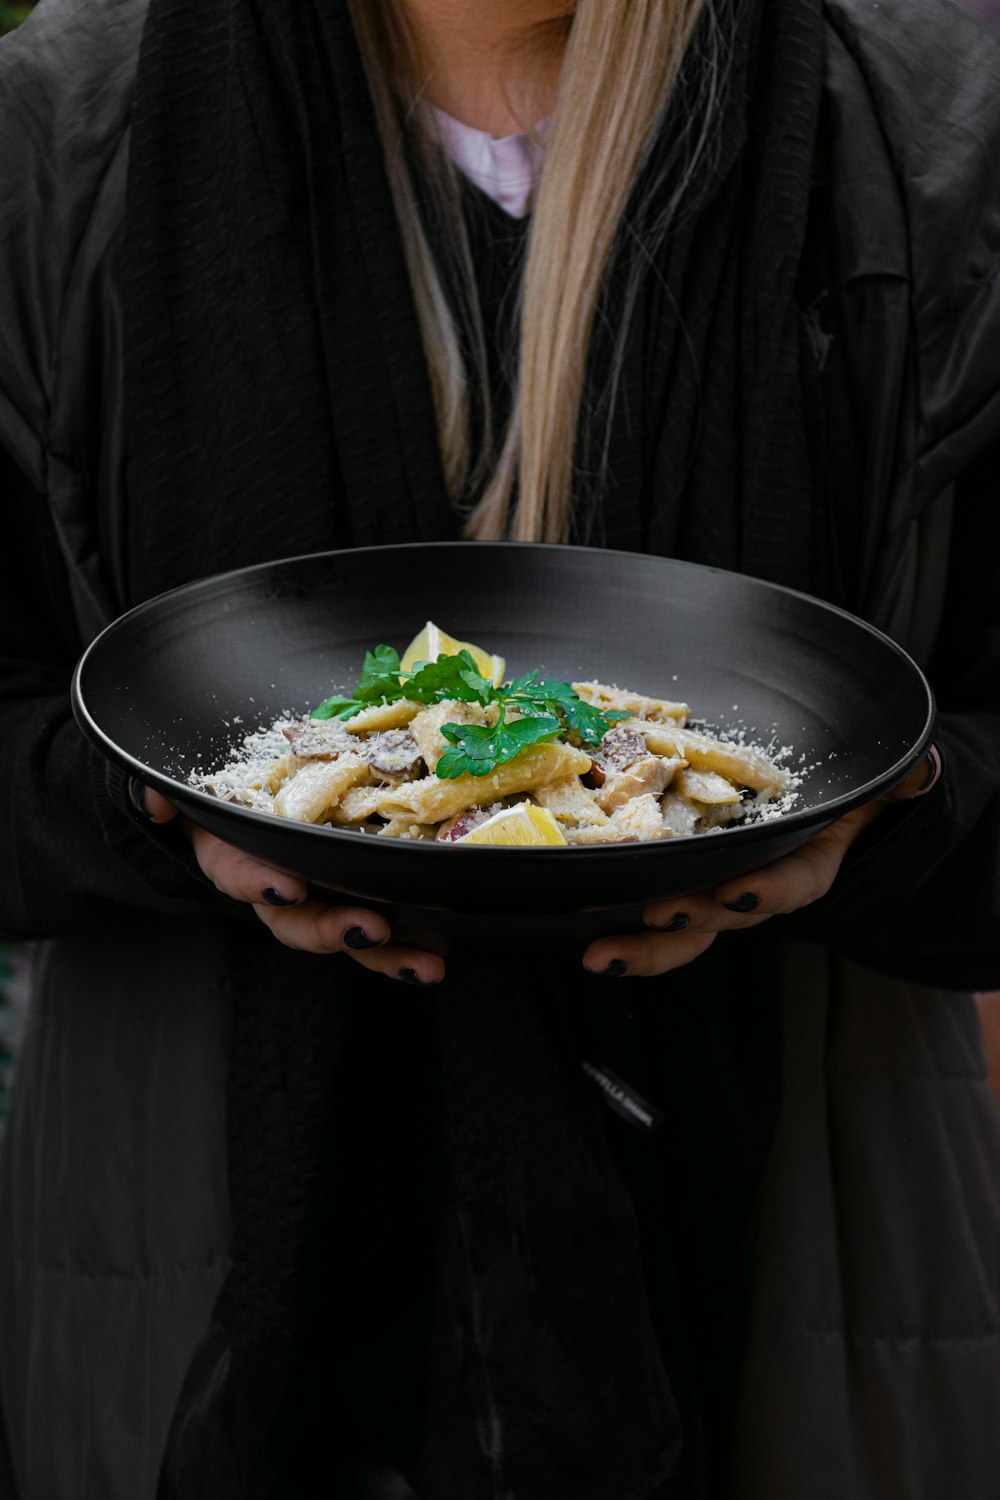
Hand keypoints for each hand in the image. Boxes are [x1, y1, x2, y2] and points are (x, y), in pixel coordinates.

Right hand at [128, 780, 444, 985]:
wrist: (245, 797)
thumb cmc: (221, 795)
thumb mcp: (187, 790)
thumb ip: (159, 791)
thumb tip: (153, 799)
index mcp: (235, 858)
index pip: (240, 874)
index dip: (259, 883)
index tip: (285, 886)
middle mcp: (278, 886)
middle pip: (300, 920)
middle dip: (332, 929)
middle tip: (371, 929)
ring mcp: (321, 896)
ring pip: (349, 932)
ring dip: (387, 953)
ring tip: (426, 965)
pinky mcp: (360, 891)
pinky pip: (386, 919)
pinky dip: (412, 942)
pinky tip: (443, 952)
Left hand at [582, 746, 942, 979]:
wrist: (822, 790)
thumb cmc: (847, 788)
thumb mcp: (883, 779)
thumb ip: (901, 777)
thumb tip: (918, 770)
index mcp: (803, 863)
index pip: (790, 883)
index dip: (764, 892)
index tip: (737, 895)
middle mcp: (753, 881)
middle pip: (712, 921)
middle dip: (670, 936)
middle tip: (625, 940)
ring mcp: (710, 878)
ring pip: (673, 919)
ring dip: (634, 939)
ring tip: (591, 950)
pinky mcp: (673, 864)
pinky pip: (643, 887)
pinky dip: (611, 900)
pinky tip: (573, 909)